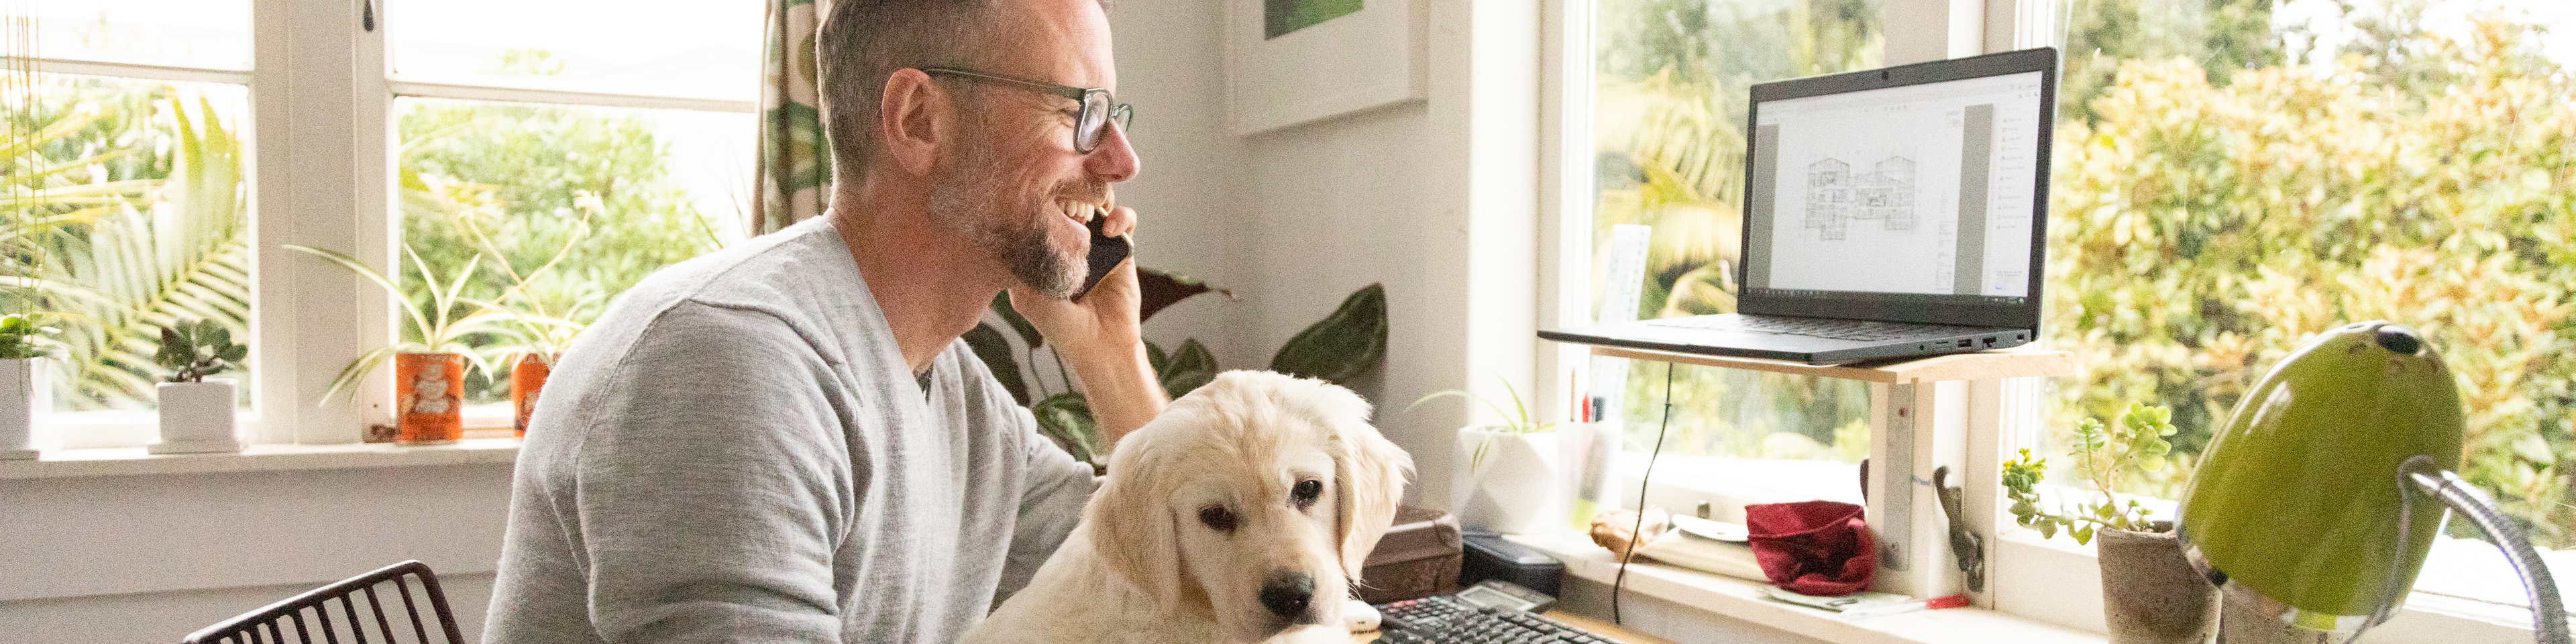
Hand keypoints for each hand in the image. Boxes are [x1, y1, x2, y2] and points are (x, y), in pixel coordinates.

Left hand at [1008, 206, 1164, 441]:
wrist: (1100, 346)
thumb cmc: (1060, 325)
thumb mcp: (1026, 294)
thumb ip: (1021, 261)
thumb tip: (1015, 222)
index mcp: (1043, 247)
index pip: (1041, 208)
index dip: (1041, 197)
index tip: (1039, 198)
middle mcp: (1070, 240)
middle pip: (1070, 196)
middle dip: (1068, 191)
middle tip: (1066, 205)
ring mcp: (1097, 242)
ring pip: (1097, 200)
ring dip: (1093, 198)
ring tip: (1085, 216)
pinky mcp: (1122, 248)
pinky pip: (1123, 219)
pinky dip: (1120, 217)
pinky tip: (1111, 231)